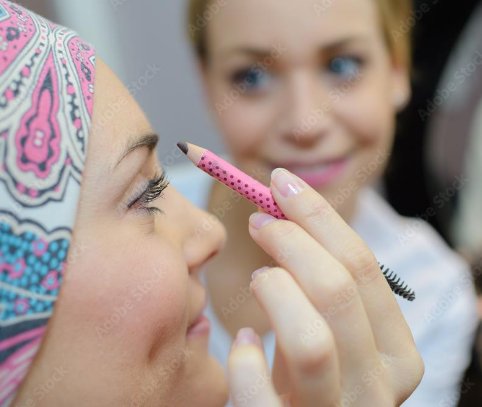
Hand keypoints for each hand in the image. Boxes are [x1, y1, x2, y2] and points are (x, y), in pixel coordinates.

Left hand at [227, 169, 423, 405]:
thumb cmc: (312, 373)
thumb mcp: (330, 326)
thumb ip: (320, 278)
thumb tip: (281, 209)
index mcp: (397, 350)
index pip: (363, 265)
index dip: (317, 215)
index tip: (280, 183)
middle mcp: (379, 385)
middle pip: (338, 291)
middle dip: (290, 241)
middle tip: (258, 220)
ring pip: (310, 339)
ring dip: (274, 291)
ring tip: (257, 278)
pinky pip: (259, 391)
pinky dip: (243, 357)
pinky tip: (242, 342)